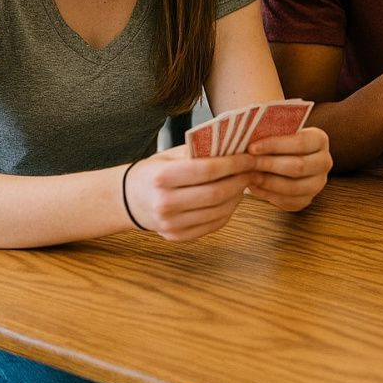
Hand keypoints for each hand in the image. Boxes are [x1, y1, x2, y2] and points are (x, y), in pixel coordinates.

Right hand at [124, 146, 256, 240]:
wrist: (129, 200)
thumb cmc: (155, 172)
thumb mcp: (171, 155)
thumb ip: (199, 151)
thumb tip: (235, 146)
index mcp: (162, 178)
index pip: (208, 170)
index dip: (234, 164)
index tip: (250, 157)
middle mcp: (165, 203)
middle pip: (216, 193)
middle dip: (240, 180)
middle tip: (252, 170)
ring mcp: (170, 224)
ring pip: (218, 211)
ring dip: (238, 196)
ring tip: (244, 182)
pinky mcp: (177, 236)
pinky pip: (213, 225)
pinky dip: (228, 211)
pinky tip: (232, 198)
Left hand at [245, 126, 332, 210]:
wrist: (285, 157)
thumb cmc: (278, 142)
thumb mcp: (278, 132)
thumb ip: (269, 133)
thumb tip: (249, 138)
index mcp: (320, 140)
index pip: (301, 142)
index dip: (275, 145)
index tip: (252, 147)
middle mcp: (324, 162)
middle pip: (298, 166)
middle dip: (268, 164)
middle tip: (246, 162)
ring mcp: (318, 183)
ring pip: (293, 187)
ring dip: (266, 181)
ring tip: (248, 175)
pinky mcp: (307, 199)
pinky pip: (287, 201)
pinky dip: (268, 195)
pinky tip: (254, 186)